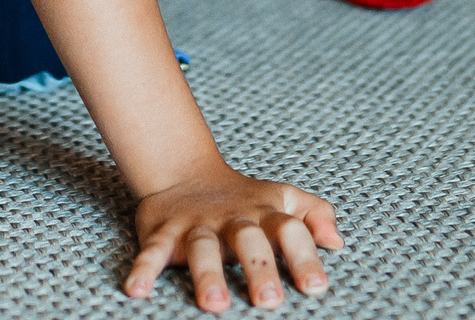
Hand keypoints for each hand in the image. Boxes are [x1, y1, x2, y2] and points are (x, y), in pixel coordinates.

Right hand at [127, 166, 341, 310]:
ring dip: (207, 274)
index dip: (304, 256)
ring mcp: (196, 225)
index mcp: (265, 214)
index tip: (316, 288)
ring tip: (214, 304)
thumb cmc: (244, 199)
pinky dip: (143, 269)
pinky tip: (136, 291)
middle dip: (259, 268)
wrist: (185, 171)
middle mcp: (233, 219)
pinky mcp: (163, 231)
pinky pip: (152, 251)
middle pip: (248, 240)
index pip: (290, 230)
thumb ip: (314, 215)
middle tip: (269, 302)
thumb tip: (337, 241)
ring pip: (201, 247)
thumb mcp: (283, 199)